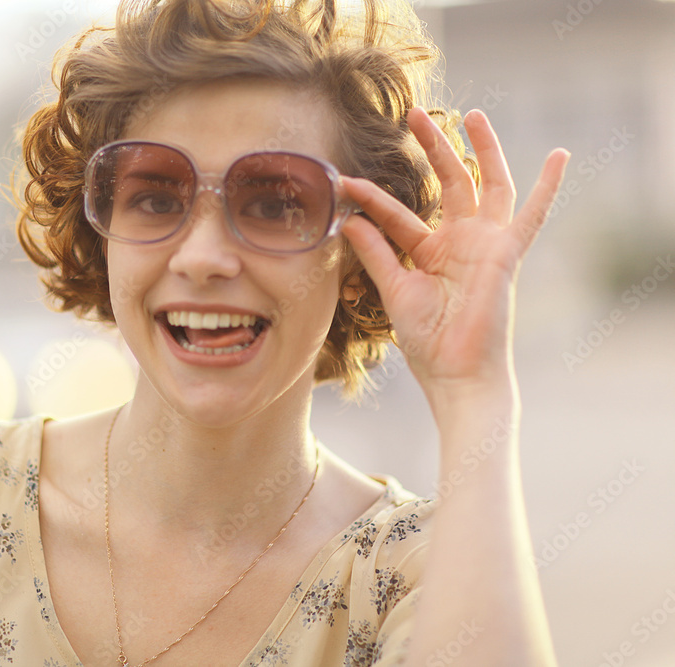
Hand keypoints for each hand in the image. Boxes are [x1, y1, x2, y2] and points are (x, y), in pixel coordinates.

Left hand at [340, 107, 569, 403]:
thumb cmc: (427, 340)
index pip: (399, 214)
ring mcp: (485, 244)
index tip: (346, 181)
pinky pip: (533, 215)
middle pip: (449, 183)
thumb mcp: (394, 288)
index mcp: (431, 251)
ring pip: (485, 184)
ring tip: (468, 114)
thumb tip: (350, 218)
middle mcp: (460, 241)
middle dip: (433, 148)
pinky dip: (548, 187)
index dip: (373, 198)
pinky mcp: (506, 253)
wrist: (454, 372)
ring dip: (479, 150)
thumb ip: (376, 252)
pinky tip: (560, 155)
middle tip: (413, 114)